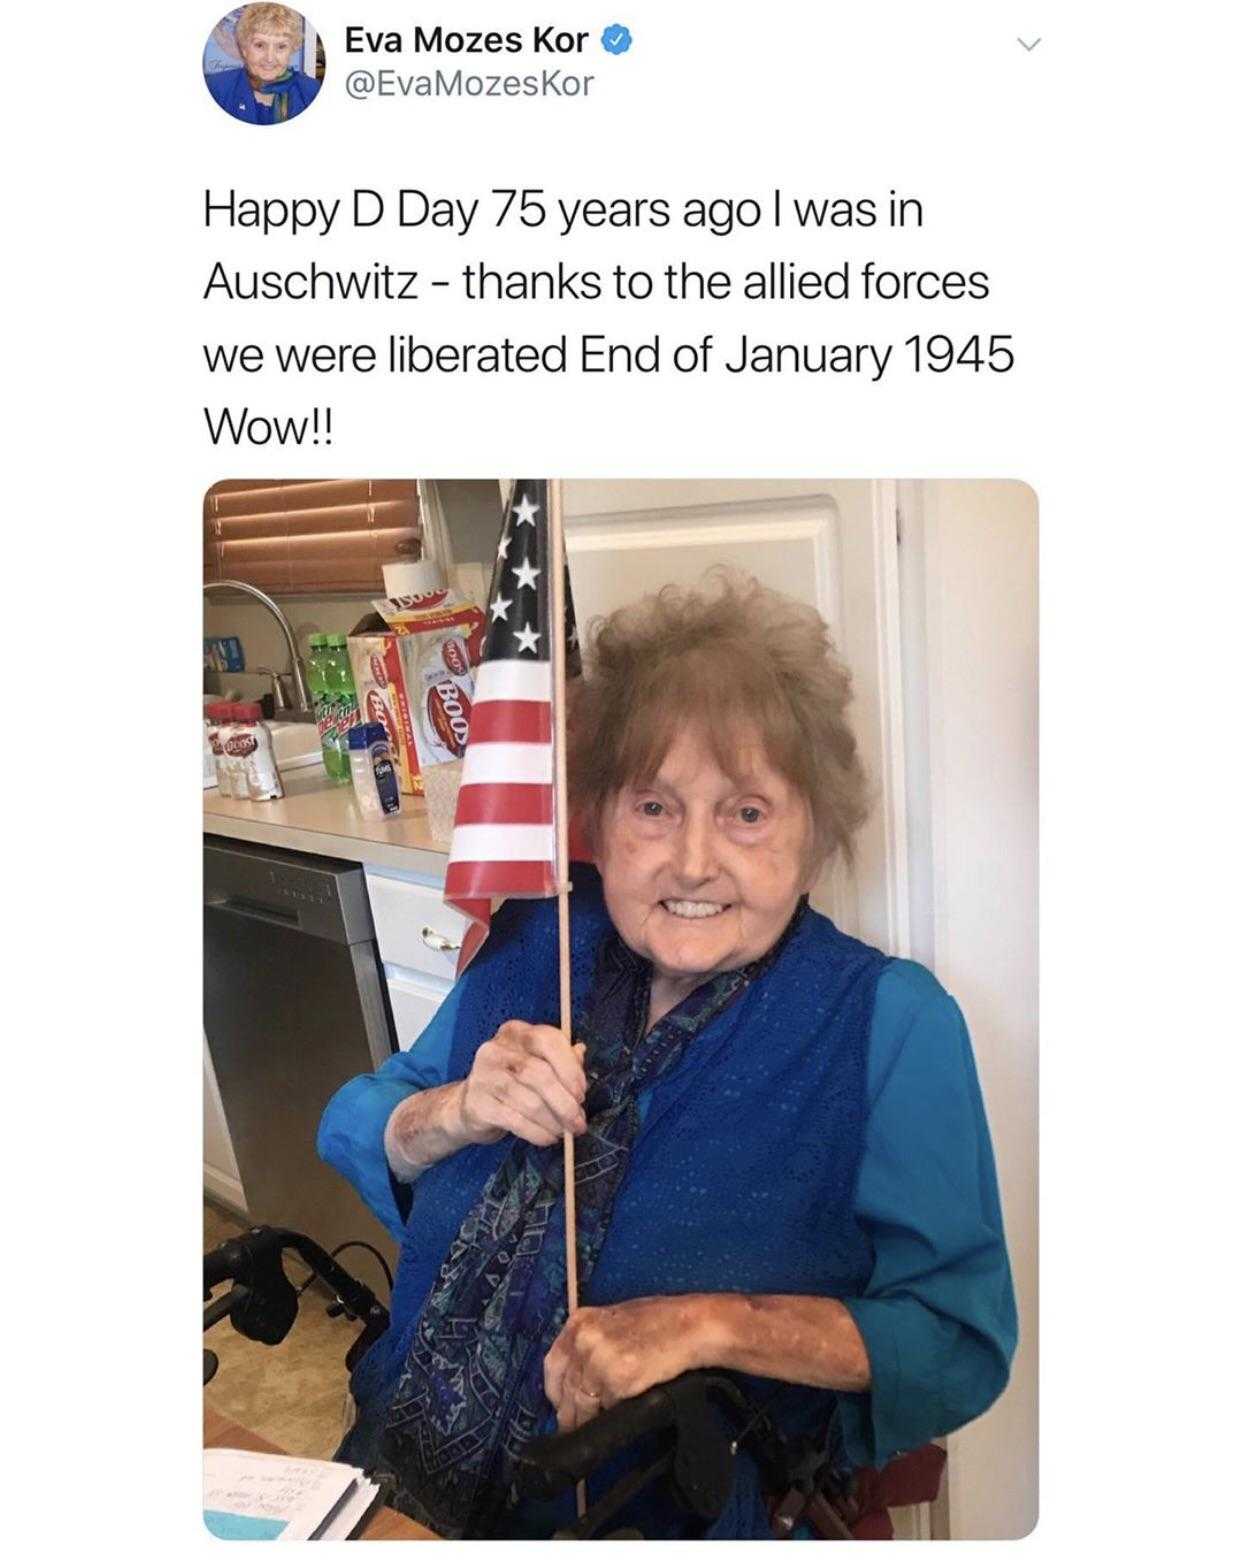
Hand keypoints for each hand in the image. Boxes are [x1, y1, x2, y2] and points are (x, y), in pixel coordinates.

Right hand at [458, 1021, 586, 1148]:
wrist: (470, 1104)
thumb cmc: (511, 1081)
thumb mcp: (535, 1062)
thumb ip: (559, 1057)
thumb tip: (580, 1053)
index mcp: (516, 1032)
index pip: (547, 1040)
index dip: (570, 1068)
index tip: (582, 1092)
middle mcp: (497, 1049)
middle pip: (540, 1074)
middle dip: (565, 1102)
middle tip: (578, 1120)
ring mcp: (484, 1076)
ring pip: (530, 1101)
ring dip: (554, 1121)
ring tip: (565, 1131)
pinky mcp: (478, 1104)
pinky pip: (515, 1121)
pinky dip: (537, 1132)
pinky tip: (548, 1138)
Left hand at [543, 1296, 711, 1432]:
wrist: (691, 1325)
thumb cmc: (660, 1322)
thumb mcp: (614, 1321)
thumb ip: (591, 1342)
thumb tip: (576, 1376)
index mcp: (580, 1321)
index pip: (553, 1367)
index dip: (557, 1391)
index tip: (562, 1405)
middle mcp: (583, 1339)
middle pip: (564, 1389)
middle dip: (569, 1411)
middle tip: (574, 1425)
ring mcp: (599, 1360)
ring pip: (580, 1405)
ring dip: (585, 1420)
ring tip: (592, 1428)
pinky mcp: (617, 1381)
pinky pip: (602, 1411)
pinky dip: (606, 1419)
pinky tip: (614, 1418)